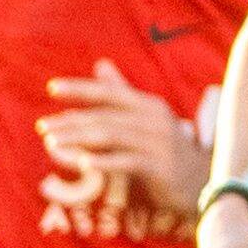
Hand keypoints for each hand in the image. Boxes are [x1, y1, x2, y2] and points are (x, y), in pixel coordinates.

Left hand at [37, 60, 204, 215]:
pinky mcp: (161, 168)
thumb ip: (122, 93)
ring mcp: (159, 143)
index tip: (52, 88)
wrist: (205, 183)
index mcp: (149, 106)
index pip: (110, 92)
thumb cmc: (168, 150)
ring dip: (78, 139)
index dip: (81, 88)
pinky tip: (83, 163)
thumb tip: (100, 64)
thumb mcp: (146, 119)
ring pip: (111, 136)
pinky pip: (127, 161)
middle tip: (43, 127)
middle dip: (70, 120)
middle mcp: (154, 120)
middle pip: (104, 116)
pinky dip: (104, 161)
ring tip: (52, 144)